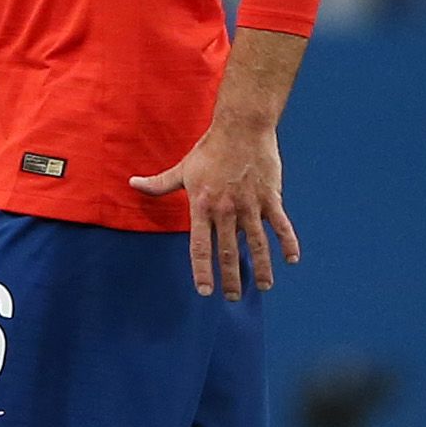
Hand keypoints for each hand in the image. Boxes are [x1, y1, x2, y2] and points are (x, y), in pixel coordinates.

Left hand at [130, 114, 299, 296]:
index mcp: (202, 206)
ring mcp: (250, 205)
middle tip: (233, 298)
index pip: (200, 246)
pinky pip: (281, 225)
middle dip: (231, 278)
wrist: (241, 128)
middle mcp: (226, 210)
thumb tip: (133, 184)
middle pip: (228, 252)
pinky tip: (292, 260)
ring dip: (262, 267)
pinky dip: (288, 242)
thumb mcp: (182, 169)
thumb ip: (159, 184)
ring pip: (256, 244)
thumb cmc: (210, 149)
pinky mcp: (270, 197)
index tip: (204, 291)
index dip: (202, 270)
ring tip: (264, 287)